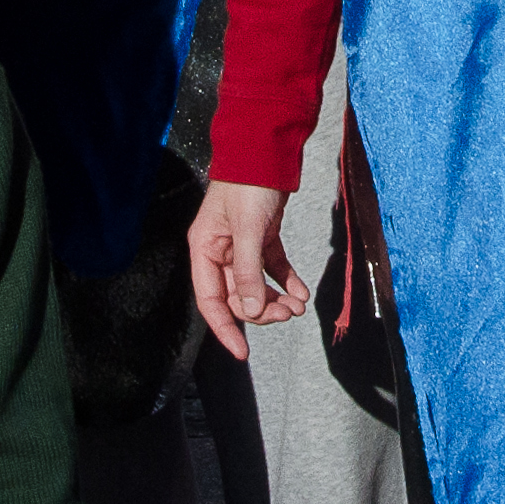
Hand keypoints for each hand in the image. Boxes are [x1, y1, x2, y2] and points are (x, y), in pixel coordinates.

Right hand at [187, 178, 302, 361]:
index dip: (225, 328)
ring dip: (275, 299)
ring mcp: (240, 245)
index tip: (242, 352)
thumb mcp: (248, 230)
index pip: (210, 300)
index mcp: (204, 250)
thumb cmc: (249, 185)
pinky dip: (285, 281)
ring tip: (298, 305)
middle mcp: (219, 251)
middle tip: (287, 315)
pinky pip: (271, 268)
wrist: (266, 151)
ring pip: (255, 285)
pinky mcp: (261, 237)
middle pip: (236, 295)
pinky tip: (300, 292)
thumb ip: (246, 272)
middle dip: (261, 310)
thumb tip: (248, 310)